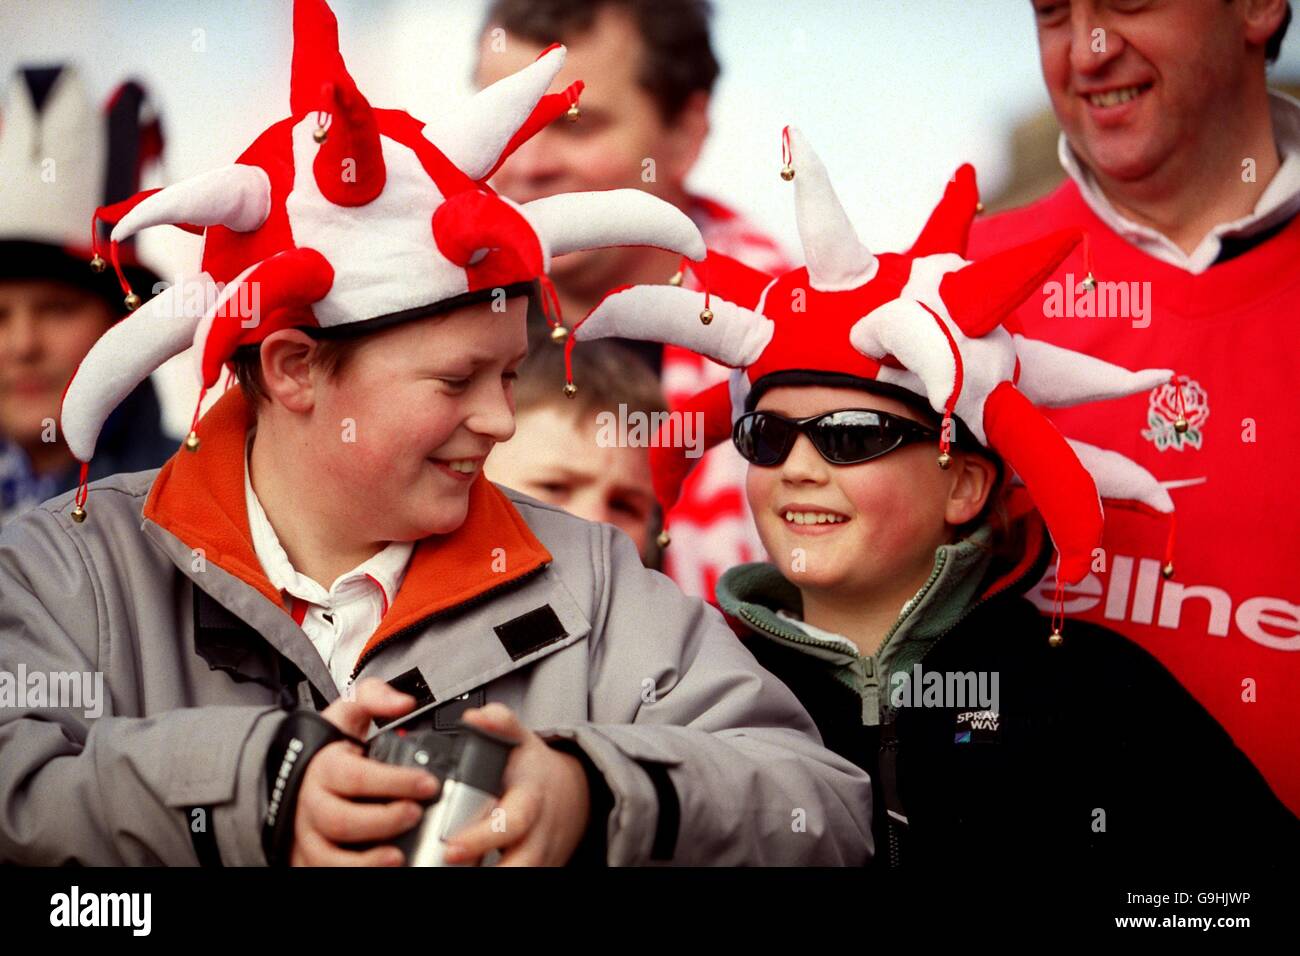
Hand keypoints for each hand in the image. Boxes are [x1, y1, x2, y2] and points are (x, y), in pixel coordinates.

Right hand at [290, 678, 439, 865]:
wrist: (295, 771)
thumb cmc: (331, 747)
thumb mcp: (349, 711)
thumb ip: (377, 697)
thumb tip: (404, 702)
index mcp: (325, 766)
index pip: (357, 777)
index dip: (395, 782)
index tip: (428, 783)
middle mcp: (311, 802)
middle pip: (342, 820)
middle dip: (383, 820)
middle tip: (416, 814)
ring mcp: (307, 834)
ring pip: (328, 855)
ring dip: (364, 861)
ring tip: (399, 856)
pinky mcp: (307, 857)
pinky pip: (322, 871)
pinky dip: (351, 873)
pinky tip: (382, 869)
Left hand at [442, 703, 590, 865]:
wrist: (575, 792)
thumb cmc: (535, 770)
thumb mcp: (521, 739)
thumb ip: (499, 723)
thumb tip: (476, 717)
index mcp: (530, 799)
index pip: (511, 821)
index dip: (482, 837)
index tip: (452, 848)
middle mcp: (538, 832)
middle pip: (521, 862)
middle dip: (493, 873)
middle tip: (451, 864)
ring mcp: (543, 854)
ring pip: (526, 873)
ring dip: (496, 877)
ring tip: (453, 875)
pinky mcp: (544, 867)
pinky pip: (527, 877)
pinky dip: (502, 878)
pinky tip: (473, 872)